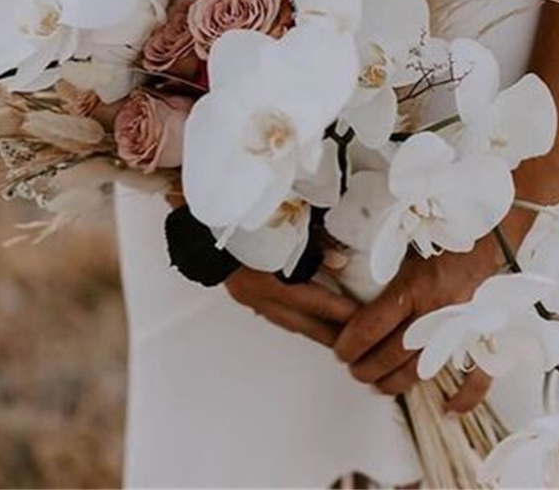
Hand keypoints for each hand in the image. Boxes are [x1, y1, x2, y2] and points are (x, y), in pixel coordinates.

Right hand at [164, 189, 359, 346]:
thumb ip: (310, 240)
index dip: (337, 309)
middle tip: (361, 343)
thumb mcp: (278, 222)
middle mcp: (254, 293)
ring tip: (342, 338)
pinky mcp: (244, 293)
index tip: (362, 316)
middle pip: (301, 322)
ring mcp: (247, 296)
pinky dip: (299, 319)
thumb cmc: (239, 215)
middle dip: (331, 333)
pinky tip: (312, 321)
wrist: (195, 217)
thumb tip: (340, 262)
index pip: (309, 299)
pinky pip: (278, 314)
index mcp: (262, 277)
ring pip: (289, 322)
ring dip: (316, 330)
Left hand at [333, 209, 532, 411]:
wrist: (492, 231)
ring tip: (378, 385)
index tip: (340, 350)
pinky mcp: (482, 335)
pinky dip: (465, 397)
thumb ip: (378, 257)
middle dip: (367, 367)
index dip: (351, 343)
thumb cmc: (443, 231)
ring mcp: (461, 328)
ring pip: (424, 369)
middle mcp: (437, 311)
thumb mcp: (404, 239)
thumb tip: (338, 264)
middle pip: (393, 354)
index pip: (372, 326)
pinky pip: (478, 375)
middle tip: (353, 369)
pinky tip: (449, 410)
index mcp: (414, 286)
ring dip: (397, 383)